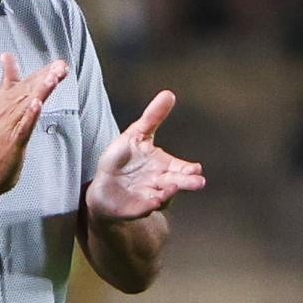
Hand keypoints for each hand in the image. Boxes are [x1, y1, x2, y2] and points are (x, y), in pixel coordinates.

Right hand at [0, 54, 68, 196]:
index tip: (59, 63)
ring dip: (39, 91)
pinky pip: (22, 128)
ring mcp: (9, 127)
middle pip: (28, 91)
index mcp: (4, 102)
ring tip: (52, 78)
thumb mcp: (0, 105)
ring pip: (26, 106)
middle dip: (45, 78)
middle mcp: (6, 111)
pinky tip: (37, 105)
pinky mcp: (12, 143)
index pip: (26, 83)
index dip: (43, 73)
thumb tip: (7, 56)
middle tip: (61, 66)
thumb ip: (7, 80)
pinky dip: (30, 116)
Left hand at [86, 90, 204, 222]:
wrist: (103, 185)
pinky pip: (143, 208)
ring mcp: (149, 196)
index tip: (196, 168)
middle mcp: (160, 183)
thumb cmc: (122, 160)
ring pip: (162, 197)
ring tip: (173, 188)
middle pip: (177, 183)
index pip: (181, 168)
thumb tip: (169, 93)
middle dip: (187, 183)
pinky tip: (153, 202)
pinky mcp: (134, 208)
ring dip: (168, 194)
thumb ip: (153, 117)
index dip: (189, 169)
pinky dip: (148, 206)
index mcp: (164, 166)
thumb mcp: (135, 135)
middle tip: (199, 182)